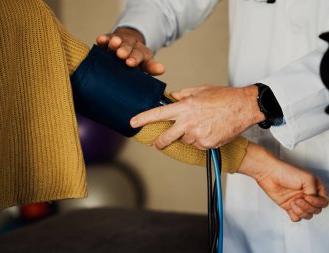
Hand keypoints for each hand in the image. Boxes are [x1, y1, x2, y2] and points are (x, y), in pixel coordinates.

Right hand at [96, 27, 164, 74]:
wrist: (128, 45)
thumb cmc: (135, 60)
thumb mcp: (145, 64)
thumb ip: (151, 67)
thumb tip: (162, 69)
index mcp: (141, 53)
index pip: (139, 56)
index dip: (135, 59)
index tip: (131, 63)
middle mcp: (131, 46)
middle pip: (129, 47)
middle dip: (125, 50)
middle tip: (121, 55)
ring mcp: (120, 43)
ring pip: (118, 41)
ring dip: (115, 42)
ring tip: (113, 43)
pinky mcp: (109, 40)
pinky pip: (107, 39)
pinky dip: (104, 39)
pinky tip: (100, 39)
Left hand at [130, 85, 264, 149]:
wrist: (244, 107)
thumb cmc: (223, 96)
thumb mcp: (200, 90)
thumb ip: (183, 95)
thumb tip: (171, 99)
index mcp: (184, 107)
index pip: (158, 114)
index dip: (143, 119)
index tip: (132, 123)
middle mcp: (188, 122)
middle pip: (166, 137)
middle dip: (159, 142)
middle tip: (156, 143)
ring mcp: (198, 135)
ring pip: (185, 140)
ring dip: (188, 136)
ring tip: (203, 125)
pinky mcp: (207, 144)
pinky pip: (197, 145)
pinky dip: (200, 140)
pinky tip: (210, 130)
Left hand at [238, 142, 328, 221]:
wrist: (269, 173)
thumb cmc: (286, 171)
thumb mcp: (307, 178)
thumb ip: (315, 191)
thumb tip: (313, 200)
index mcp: (314, 188)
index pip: (323, 202)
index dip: (317, 203)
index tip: (308, 197)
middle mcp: (307, 195)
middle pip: (316, 210)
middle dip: (308, 207)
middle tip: (298, 199)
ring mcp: (298, 201)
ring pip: (307, 215)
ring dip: (301, 211)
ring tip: (293, 201)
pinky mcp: (288, 206)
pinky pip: (296, 218)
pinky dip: (295, 215)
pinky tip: (290, 206)